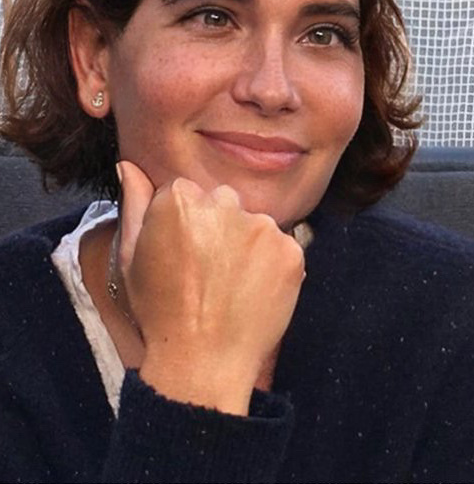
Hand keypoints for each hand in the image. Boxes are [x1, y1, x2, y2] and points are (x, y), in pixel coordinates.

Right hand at [116, 160, 305, 414]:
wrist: (203, 362)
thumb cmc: (159, 311)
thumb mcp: (130, 258)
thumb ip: (135, 204)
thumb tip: (129, 166)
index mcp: (179, 198)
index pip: (187, 192)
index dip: (182, 224)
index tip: (181, 254)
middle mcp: (224, 203)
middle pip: (223, 202)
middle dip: (217, 226)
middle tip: (207, 271)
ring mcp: (261, 226)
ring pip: (254, 223)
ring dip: (246, 245)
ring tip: (230, 285)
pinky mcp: (290, 251)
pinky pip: (282, 246)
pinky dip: (272, 264)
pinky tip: (253, 291)